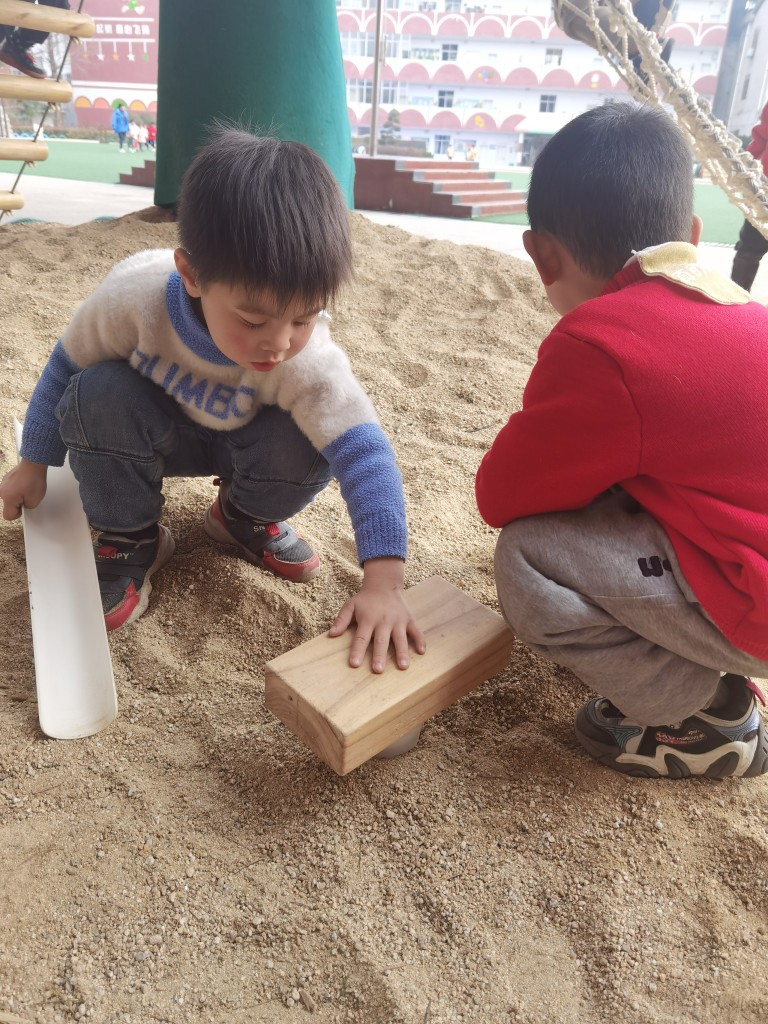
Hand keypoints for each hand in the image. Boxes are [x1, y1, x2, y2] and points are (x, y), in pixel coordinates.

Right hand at [0, 459, 47, 519]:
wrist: (34, 463)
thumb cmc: (34, 480)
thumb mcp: (35, 500)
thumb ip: (27, 507)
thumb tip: (24, 506)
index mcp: (8, 498)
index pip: (8, 515)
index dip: (17, 514)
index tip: (24, 508)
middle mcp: (2, 491)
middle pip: (8, 505)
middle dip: (18, 504)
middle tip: (28, 497)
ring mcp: (3, 484)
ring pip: (10, 497)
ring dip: (18, 496)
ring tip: (28, 489)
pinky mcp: (7, 478)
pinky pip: (11, 489)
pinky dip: (17, 489)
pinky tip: (25, 484)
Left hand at [329, 557, 425, 671]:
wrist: (384, 584)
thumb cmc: (365, 599)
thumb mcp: (350, 605)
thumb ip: (341, 620)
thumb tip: (332, 634)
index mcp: (368, 619)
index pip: (361, 638)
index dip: (357, 650)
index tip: (354, 664)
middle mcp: (384, 621)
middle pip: (381, 641)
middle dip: (380, 656)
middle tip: (378, 670)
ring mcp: (398, 620)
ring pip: (400, 638)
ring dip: (402, 652)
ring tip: (403, 667)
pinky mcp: (409, 619)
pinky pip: (416, 631)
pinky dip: (420, 640)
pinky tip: (421, 652)